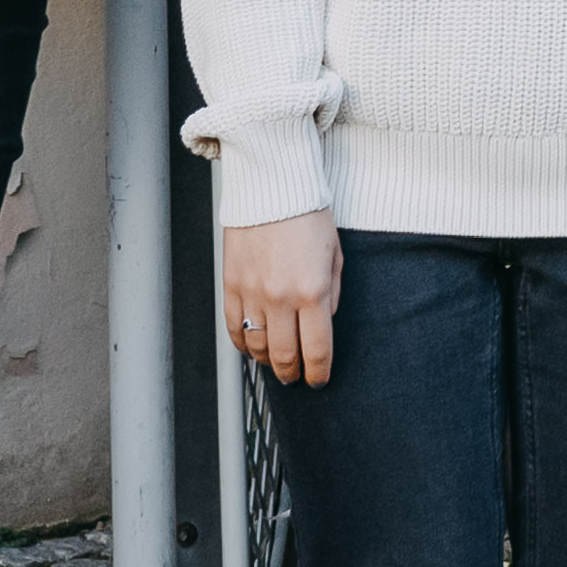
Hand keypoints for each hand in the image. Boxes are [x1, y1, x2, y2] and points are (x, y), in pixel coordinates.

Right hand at [223, 208, 340, 386]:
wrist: (272, 187)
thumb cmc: (307, 215)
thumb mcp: (335, 255)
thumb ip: (332, 294)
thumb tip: (324, 323)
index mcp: (313, 291)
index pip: (316, 349)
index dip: (318, 373)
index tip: (319, 380)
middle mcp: (281, 297)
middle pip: (284, 356)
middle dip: (293, 374)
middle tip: (297, 377)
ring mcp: (252, 293)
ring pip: (257, 347)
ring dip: (268, 361)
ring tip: (277, 362)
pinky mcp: (231, 285)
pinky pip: (234, 328)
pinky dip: (243, 344)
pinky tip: (252, 346)